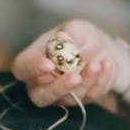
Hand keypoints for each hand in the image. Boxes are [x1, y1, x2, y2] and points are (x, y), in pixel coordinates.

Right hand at [11, 19, 129, 108]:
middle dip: (58, 88)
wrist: (102, 50)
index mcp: (33, 60)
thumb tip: (66, 41)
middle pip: (40, 96)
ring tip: (98, 64)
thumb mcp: (77, 28)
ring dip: (85, 82)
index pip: (22, 68)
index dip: (32, 68)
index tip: (48, 64)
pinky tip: (107, 65)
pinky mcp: (81, 100)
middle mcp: (42, 83)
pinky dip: (100, 81)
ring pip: (69, 99)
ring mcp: (61, 96)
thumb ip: (70, 35)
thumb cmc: (81, 37)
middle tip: (75, 76)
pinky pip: (90, 97)